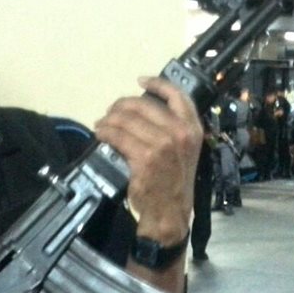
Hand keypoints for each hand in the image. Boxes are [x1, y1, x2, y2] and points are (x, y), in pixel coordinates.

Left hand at [94, 77, 201, 242]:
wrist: (170, 212)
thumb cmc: (174, 182)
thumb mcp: (184, 151)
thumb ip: (173, 129)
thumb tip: (144, 110)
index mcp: (192, 129)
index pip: (177, 96)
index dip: (157, 84)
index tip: (141, 80)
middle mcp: (180, 133)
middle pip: (144, 105)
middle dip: (122, 105)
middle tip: (111, 112)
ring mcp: (162, 145)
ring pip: (127, 120)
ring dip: (109, 120)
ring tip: (102, 125)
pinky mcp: (144, 157)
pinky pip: (118, 136)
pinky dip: (105, 133)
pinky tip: (101, 134)